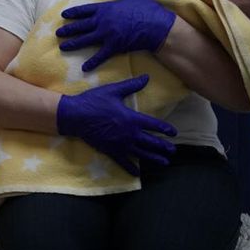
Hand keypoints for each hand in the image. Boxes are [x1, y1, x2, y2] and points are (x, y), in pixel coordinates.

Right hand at [56, 75, 176, 175]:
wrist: (75, 116)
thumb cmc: (94, 101)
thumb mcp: (113, 90)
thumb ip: (131, 85)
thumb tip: (147, 77)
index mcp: (132, 118)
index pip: (154, 125)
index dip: (165, 129)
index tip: (173, 133)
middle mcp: (129, 134)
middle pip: (151, 142)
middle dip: (163, 146)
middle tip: (173, 150)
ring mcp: (120, 144)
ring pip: (141, 153)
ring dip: (154, 158)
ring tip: (164, 162)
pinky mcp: (110, 151)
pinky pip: (123, 162)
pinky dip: (131, 168)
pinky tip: (137, 173)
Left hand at [57, 0, 176, 71]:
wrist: (158, 27)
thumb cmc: (146, 9)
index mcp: (106, 8)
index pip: (85, 10)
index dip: (73, 13)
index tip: (63, 16)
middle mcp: (103, 21)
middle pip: (81, 26)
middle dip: (69, 30)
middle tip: (58, 33)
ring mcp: (107, 35)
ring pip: (85, 40)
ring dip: (73, 44)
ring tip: (63, 47)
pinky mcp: (114, 47)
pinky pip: (100, 56)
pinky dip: (92, 62)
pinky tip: (84, 67)